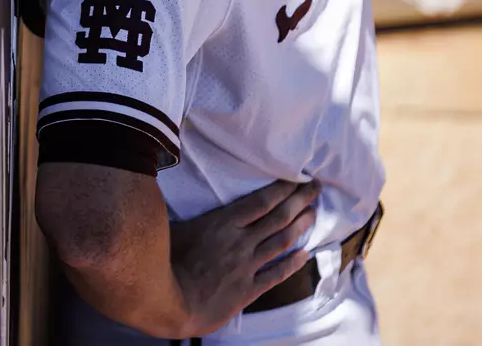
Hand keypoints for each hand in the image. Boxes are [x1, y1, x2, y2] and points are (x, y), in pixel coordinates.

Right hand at [167, 179, 319, 334]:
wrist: (171, 302)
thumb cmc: (165, 262)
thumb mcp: (171, 227)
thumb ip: (179, 209)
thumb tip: (165, 186)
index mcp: (224, 223)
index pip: (261, 201)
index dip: (283, 189)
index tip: (298, 178)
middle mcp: (241, 241)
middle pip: (278, 217)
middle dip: (300, 200)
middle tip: (316, 188)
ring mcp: (247, 266)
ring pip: (282, 242)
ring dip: (300, 226)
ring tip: (314, 214)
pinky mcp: (248, 289)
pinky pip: (276, 275)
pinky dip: (292, 264)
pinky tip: (304, 256)